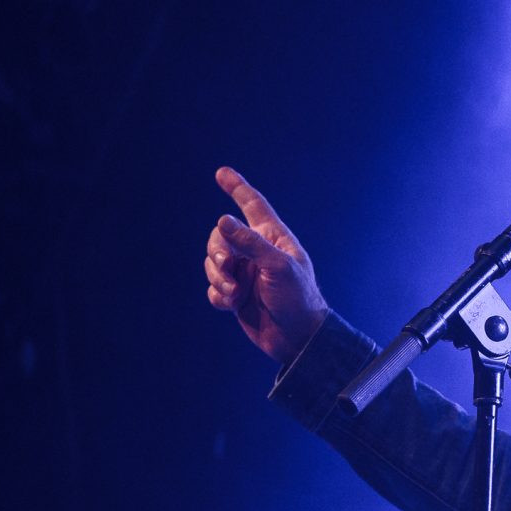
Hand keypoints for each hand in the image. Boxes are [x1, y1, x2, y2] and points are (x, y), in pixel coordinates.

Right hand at [205, 167, 327, 364]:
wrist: (297, 339)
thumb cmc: (298, 299)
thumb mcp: (278, 266)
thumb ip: (250, 243)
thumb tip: (223, 220)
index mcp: (273, 239)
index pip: (254, 206)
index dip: (238, 188)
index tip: (222, 172)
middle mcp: (257, 252)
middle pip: (220, 236)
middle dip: (218, 251)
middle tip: (228, 269)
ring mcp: (245, 274)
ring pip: (212, 262)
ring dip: (218, 277)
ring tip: (234, 293)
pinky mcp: (235, 295)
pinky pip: (213, 288)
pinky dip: (218, 295)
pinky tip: (232, 305)